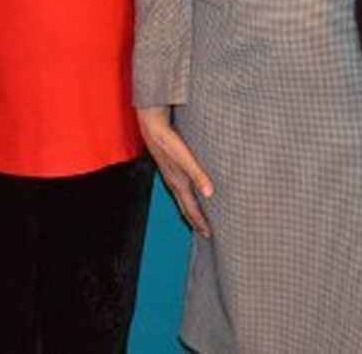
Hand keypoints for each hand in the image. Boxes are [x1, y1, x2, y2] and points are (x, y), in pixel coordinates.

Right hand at [137, 106, 212, 235]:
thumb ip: (198, 174)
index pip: (191, 209)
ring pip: (181, 199)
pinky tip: (189, 192)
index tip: (208, 233)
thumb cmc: (168, 142)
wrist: (152, 128)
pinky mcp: (170, 168)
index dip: (199, 222)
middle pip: (185, 208)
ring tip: (197, 217)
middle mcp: (174, 183)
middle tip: (204, 232)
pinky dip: (186, 197)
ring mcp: (170, 176)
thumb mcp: (185, 158)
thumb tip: (209, 192)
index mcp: (178, 183)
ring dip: (190, 210)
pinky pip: (179, 189)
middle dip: (195, 221)